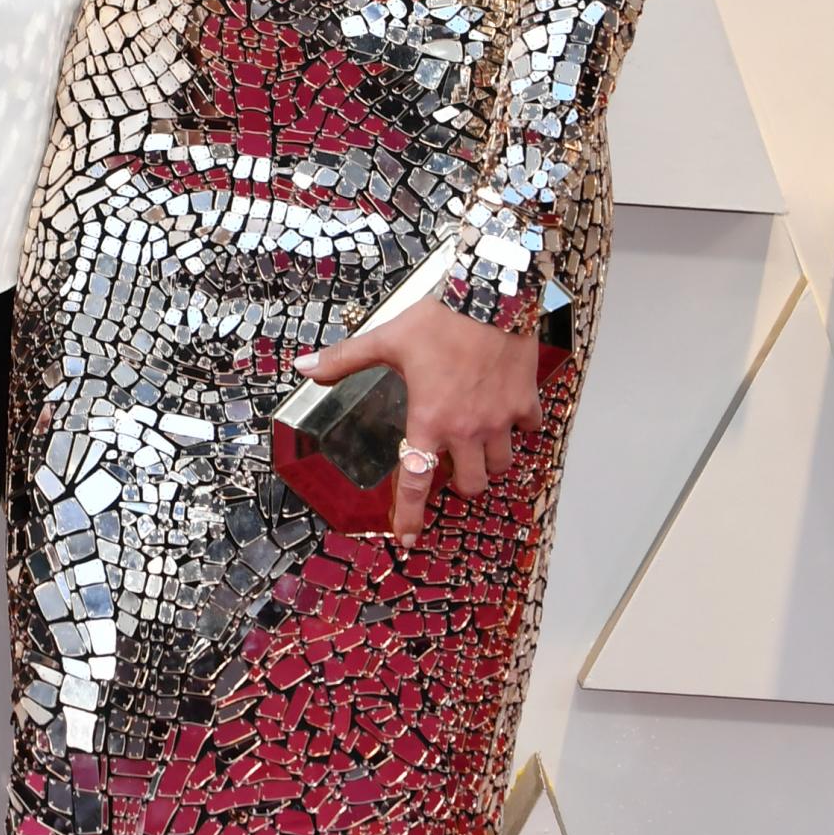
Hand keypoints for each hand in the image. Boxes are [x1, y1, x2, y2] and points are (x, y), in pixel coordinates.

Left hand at [296, 298, 542, 548]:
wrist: (491, 295)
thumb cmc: (439, 319)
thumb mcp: (386, 338)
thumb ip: (345, 359)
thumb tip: (304, 367)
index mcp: (429, 420)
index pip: (415, 481)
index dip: (409, 516)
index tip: (407, 539)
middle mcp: (466, 430)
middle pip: (469, 486)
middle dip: (459, 485)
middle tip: (449, 468)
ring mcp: (500, 420)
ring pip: (500, 466)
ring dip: (488, 462)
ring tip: (478, 444)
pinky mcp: (526, 403)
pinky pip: (529, 431)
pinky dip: (520, 428)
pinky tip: (508, 413)